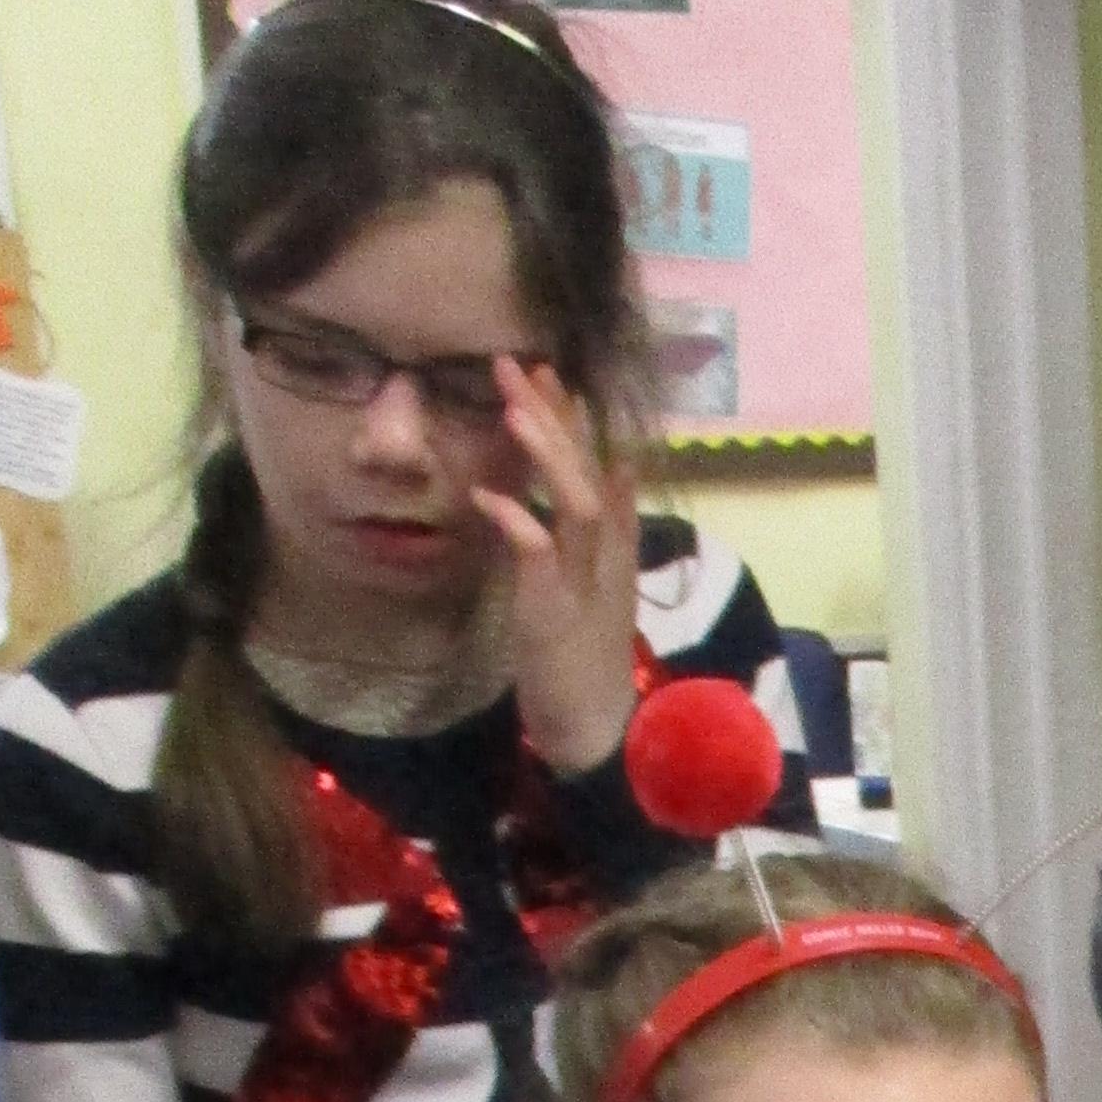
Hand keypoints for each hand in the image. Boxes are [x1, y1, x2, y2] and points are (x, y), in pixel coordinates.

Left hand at [477, 361, 643, 780]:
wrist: (603, 737)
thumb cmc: (584, 667)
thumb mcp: (589, 595)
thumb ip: (583, 543)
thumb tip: (588, 491)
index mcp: (613, 552)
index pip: (597, 470)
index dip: (575, 423)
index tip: (550, 374)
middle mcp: (606, 559)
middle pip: (585, 473)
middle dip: (554, 418)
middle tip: (520, 364)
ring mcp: (585, 586)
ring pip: (572, 506)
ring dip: (545, 456)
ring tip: (513, 409)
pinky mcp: (557, 616)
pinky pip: (539, 560)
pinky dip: (517, 525)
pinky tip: (488, 497)